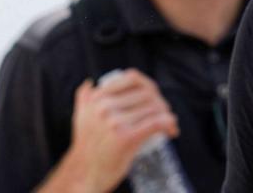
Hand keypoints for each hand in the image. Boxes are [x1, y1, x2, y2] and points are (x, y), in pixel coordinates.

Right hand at [40, 69, 178, 192]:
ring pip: (154, 108)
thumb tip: (91, 82)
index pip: (133, 78)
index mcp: (96, 98)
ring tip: (169, 124)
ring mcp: (115, 122)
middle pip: (147, 94)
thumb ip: (84, 97)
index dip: (149, 86)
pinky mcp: (126, 138)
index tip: (155, 97)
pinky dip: (169, 123)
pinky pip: (156, 123)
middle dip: (161, 103)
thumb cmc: (87, 147)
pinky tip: (172, 130)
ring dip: (167, 115)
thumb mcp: (80, 117)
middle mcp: (104, 107)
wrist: (84, 175)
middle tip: (165, 114)